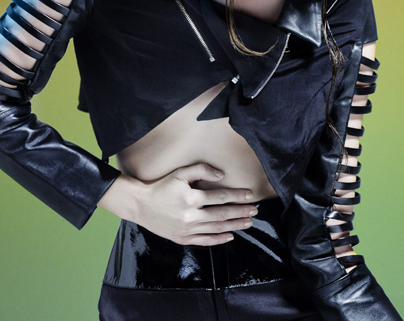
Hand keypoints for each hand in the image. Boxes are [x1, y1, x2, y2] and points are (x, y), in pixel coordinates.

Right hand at [99, 163, 257, 245]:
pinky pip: (205, 241)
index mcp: (191, 198)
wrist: (140, 205)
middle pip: (222, 214)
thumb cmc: (161, 186)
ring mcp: (187, 230)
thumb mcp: (180, 173)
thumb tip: (222, 175)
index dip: (237, 196)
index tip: (250, 195)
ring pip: (216, 228)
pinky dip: (219, 239)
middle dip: (241, 212)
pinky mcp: (182, 239)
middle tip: (255, 210)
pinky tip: (230, 236)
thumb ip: (202, 170)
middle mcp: (190, 216)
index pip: (220, 197)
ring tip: (248, 223)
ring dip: (235, 226)